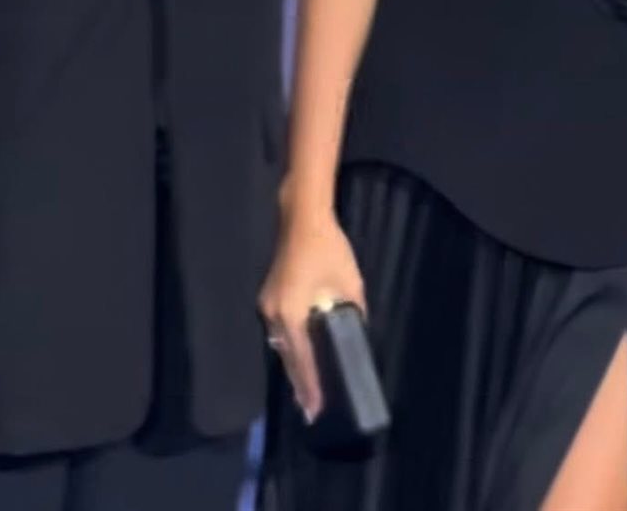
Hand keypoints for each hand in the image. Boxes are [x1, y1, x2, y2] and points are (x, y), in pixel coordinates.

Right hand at [258, 207, 365, 421]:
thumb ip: (353, 310)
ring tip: (307, 388)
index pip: (303, 359)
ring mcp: (268, 304)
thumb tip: (357, 329)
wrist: (302, 217)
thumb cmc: (327, 249)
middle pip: (287, 356)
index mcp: (292, 314)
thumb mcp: (349, 282)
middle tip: (310, 409)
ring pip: (281, 343)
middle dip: (300, 382)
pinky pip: (279, 329)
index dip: (310, 385)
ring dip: (294, 364)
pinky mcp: (270, 295)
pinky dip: (290, 346)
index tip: (315, 409)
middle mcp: (274, 314)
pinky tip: (299, 354)